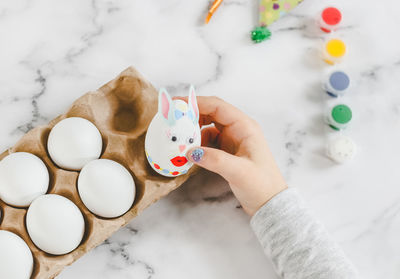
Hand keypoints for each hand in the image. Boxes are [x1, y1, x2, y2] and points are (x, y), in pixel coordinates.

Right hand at [177, 96, 286, 215]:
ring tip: (178, 138)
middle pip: (211, 114)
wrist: (269, 203)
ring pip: (208, 127)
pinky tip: (189, 153)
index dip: (196, 103)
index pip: (217, 106)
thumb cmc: (261, 185)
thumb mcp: (239, 172)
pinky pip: (208, 142)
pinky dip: (197, 145)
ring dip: (193, 131)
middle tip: (172, 120)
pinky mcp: (227, 152)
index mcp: (244, 127)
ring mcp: (232, 140)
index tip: (176, 104)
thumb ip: (215, 160)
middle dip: (192, 115)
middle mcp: (238, 129)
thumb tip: (190, 151)